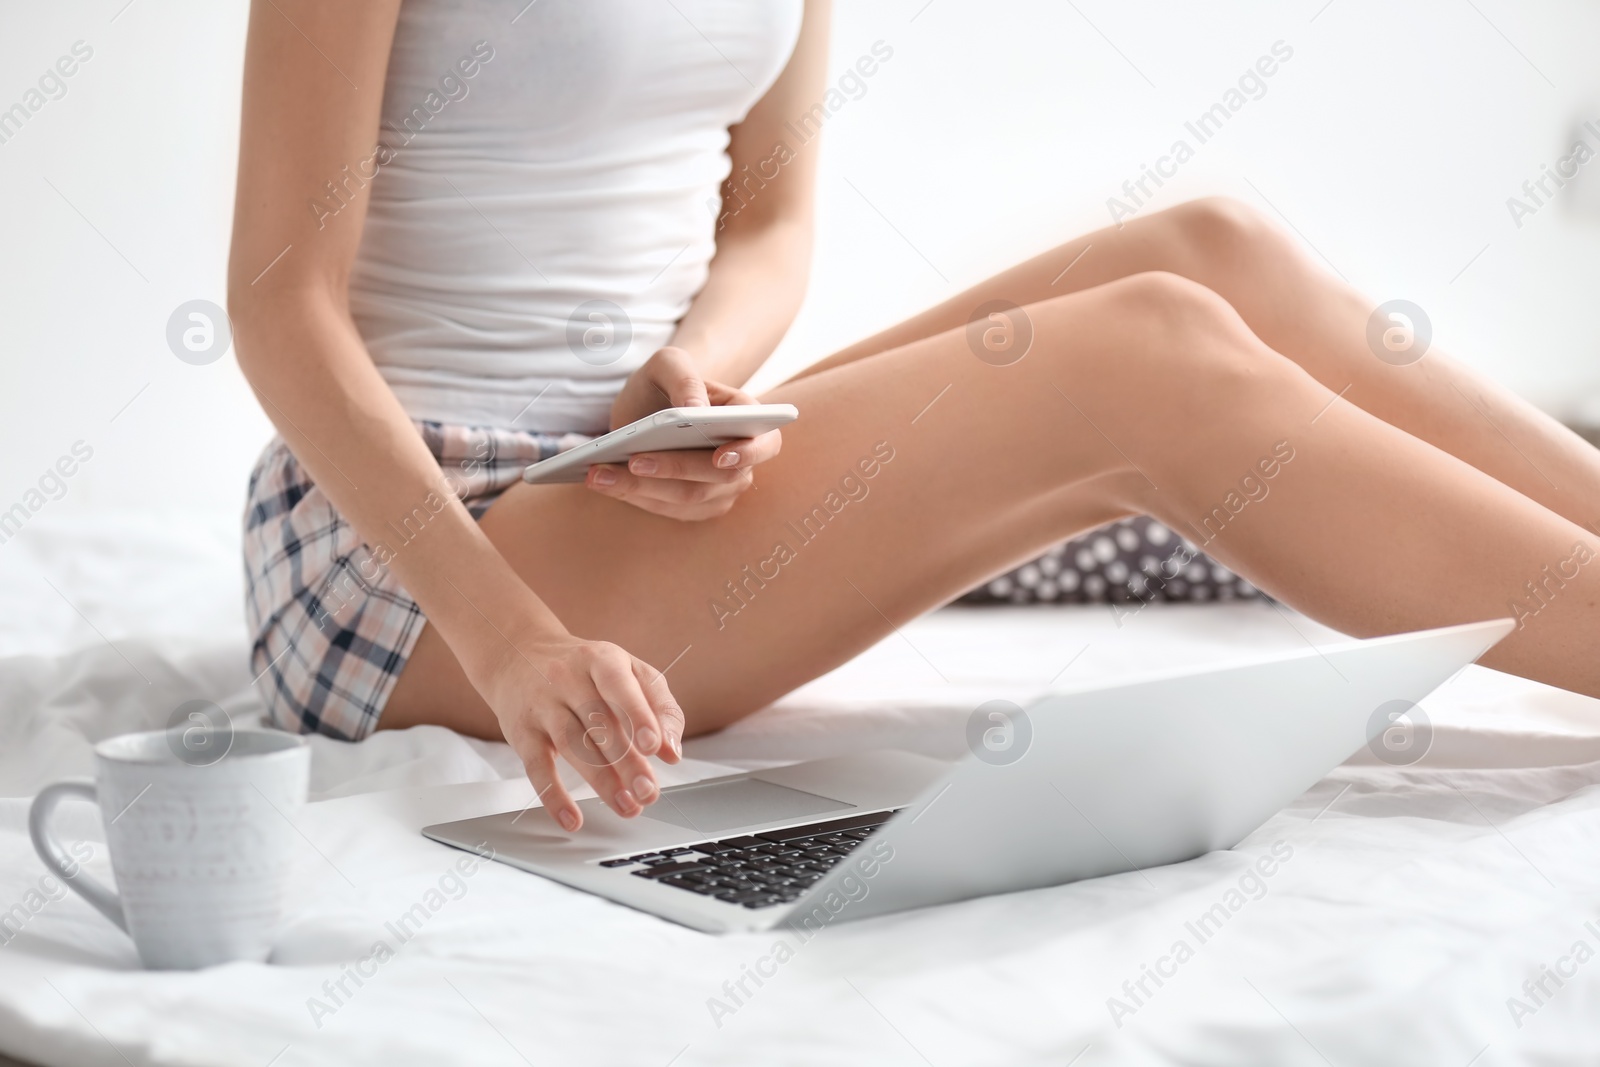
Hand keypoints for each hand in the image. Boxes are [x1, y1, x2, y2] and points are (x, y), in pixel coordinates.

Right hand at [473, 628, 685, 831]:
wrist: (516, 654)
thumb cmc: (583, 669)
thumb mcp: (625, 670)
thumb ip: (657, 706)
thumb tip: (671, 751)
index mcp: (600, 660)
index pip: (619, 686)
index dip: (638, 716)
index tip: (654, 747)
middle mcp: (567, 679)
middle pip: (599, 724)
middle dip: (627, 762)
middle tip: (648, 792)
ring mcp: (542, 706)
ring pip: (572, 746)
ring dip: (601, 782)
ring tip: (627, 806)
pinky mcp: (522, 733)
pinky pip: (536, 767)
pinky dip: (553, 796)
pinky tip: (572, 819)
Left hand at [591, 346, 782, 519]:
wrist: (650, 409)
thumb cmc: (666, 382)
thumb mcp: (668, 363)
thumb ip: (684, 377)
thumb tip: (695, 408)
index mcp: (748, 419)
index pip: (765, 442)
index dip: (748, 453)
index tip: (719, 456)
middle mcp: (742, 459)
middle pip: (715, 476)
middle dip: (672, 469)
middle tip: (632, 460)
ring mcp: (721, 488)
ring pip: (687, 498)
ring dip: (641, 488)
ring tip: (599, 473)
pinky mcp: (696, 507)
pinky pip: (667, 510)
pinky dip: (635, 498)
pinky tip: (604, 483)